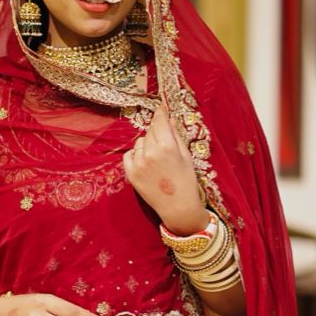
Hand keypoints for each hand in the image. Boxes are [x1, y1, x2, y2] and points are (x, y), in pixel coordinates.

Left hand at [123, 104, 207, 235]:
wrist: (178, 207)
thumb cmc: (186, 181)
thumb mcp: (186, 155)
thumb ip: (176, 135)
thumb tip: (168, 118)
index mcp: (167, 146)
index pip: (160, 120)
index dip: (161, 113)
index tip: (161, 108)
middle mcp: (150, 152)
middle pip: (150, 130)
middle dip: (157, 131)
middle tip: (164, 143)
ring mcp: (138, 163)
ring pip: (140, 142)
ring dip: (147, 144)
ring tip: (157, 158)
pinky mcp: (130, 173)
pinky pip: (129, 154)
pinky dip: (136, 155)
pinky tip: (146, 163)